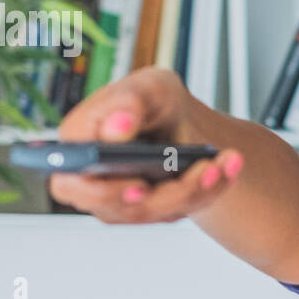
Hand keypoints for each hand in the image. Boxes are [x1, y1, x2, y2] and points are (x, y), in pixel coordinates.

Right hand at [48, 68, 243, 222]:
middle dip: (169, 194)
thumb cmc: (155, 102)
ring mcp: (126, 202)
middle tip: (205, 172)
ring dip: (199, 188)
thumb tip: (116, 128)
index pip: (70, 183)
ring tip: (223, 162)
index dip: (100, 191)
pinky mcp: (156, 210)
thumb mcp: (148, 87)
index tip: (140, 187)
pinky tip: (229, 165)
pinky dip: (212, 188)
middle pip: (124, 209)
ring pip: (160, 212)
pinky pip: (184, 209)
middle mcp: (95, 182)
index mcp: (79, 148)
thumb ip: (128, 101)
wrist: (183, 122)